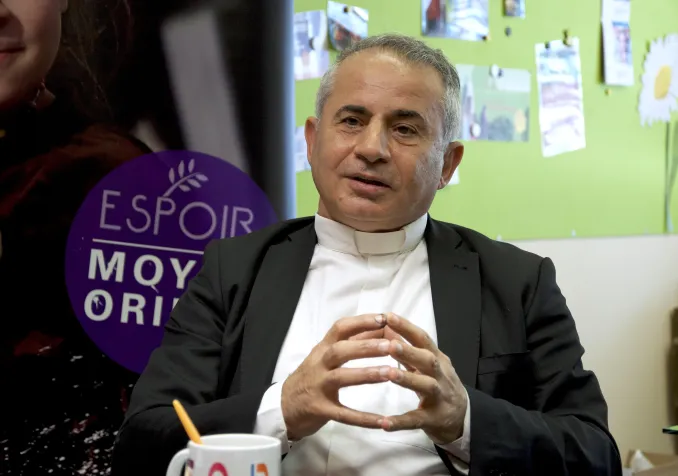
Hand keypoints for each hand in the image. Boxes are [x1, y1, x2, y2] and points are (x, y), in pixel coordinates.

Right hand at [281, 313, 392, 440]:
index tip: (383, 319)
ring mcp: (318, 387)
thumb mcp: (324, 357)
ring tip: (390, 373)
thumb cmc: (311, 377)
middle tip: (390, 346)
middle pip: (340, 351)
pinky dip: (363, 418)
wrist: (283, 405)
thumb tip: (378, 329)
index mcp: (322, 349)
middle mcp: (319, 365)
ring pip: (341, 377)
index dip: (361, 322)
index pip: (340, 328)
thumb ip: (349, 344)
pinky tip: (383, 421)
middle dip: (365, 347)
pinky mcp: (320, 410)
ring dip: (366, 374)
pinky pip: (343, 414)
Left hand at [379, 313, 467, 444]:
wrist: (463, 417)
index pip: (423, 339)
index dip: (407, 327)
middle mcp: (440, 375)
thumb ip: (410, 349)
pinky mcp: (433, 419)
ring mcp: (439, 397)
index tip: (388, 316)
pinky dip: (401, 422)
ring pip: (426, 386)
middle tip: (389, 344)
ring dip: (407, 379)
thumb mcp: (428, 365)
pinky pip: (416, 420)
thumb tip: (387, 327)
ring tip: (388, 373)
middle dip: (409, 351)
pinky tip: (384, 423)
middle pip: (427, 360)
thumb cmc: (439, 384)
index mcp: (436, 359)